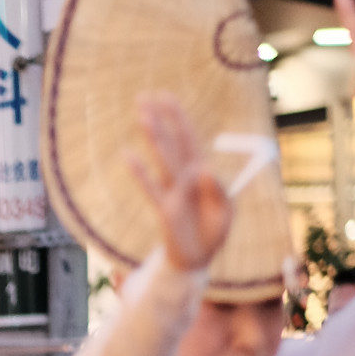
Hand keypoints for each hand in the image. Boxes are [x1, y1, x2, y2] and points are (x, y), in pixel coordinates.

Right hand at [127, 93, 231, 271]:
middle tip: (144, 96)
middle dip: (161, 118)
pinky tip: (128, 154)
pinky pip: (152, 188)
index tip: (165, 96)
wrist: (200, 259)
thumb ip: (220, 191)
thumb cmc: (214, 232)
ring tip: (142, 114)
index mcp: (202, 173)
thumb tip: (206, 170)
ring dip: (154, 136)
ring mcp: (174, 192)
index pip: (190, 139)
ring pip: (163, 158)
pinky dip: (140, 171)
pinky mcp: (165, 210)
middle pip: (173, 142)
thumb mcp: (226, 211)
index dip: (179, 118)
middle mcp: (185, 177)